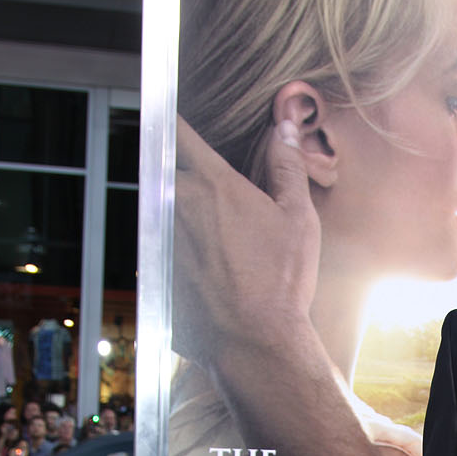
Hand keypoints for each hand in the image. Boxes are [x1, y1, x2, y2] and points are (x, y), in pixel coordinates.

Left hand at [173, 115, 320, 363]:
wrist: (255, 342)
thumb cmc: (282, 282)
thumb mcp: (299, 219)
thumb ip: (287, 167)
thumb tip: (284, 129)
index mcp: (214, 186)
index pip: (180, 133)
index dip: (174, 120)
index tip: (170, 113)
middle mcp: (179, 207)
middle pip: (161, 170)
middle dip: (171, 167)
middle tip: (190, 177)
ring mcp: (164, 241)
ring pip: (158, 210)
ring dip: (173, 212)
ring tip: (204, 233)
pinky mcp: (158, 273)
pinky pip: (159, 250)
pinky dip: (173, 251)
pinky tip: (200, 269)